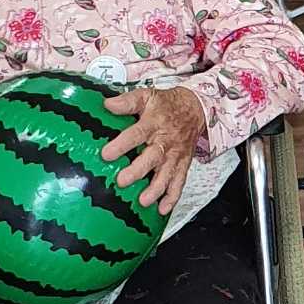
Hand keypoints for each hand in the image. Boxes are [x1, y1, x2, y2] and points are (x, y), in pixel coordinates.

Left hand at [101, 84, 206, 214]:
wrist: (196, 108)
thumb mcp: (147, 95)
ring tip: (144, 201)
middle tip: (122, 181)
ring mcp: (175, 155)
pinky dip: (172, 197)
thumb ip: (128, 101)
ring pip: (167, 173)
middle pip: (153, 157)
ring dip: (156, 189)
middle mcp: (165, 141)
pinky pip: (179, 182)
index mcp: (154, 123)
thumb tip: (107, 104)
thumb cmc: (168, 104)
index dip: (123, 144)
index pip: (138, 133)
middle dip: (138, 171)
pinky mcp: (183, 164)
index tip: (107, 154)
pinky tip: (163, 208)